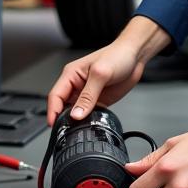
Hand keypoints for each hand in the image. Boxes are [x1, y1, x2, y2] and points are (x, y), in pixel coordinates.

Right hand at [45, 16, 171, 124]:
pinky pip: (89, 115)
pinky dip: (89, 121)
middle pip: (63, 106)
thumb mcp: (101, 74)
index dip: (52, 111)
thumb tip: (76, 114)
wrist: (135, 56)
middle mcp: (77, 85)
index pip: (55, 95)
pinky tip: (92, 125)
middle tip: (67, 132)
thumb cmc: (117, 56)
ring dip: (77, 122)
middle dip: (63, 119)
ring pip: (75, 113)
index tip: (53, 126)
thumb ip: (88, 96)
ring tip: (80, 130)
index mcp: (71, 75)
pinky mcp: (98, 100)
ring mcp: (87, 94)